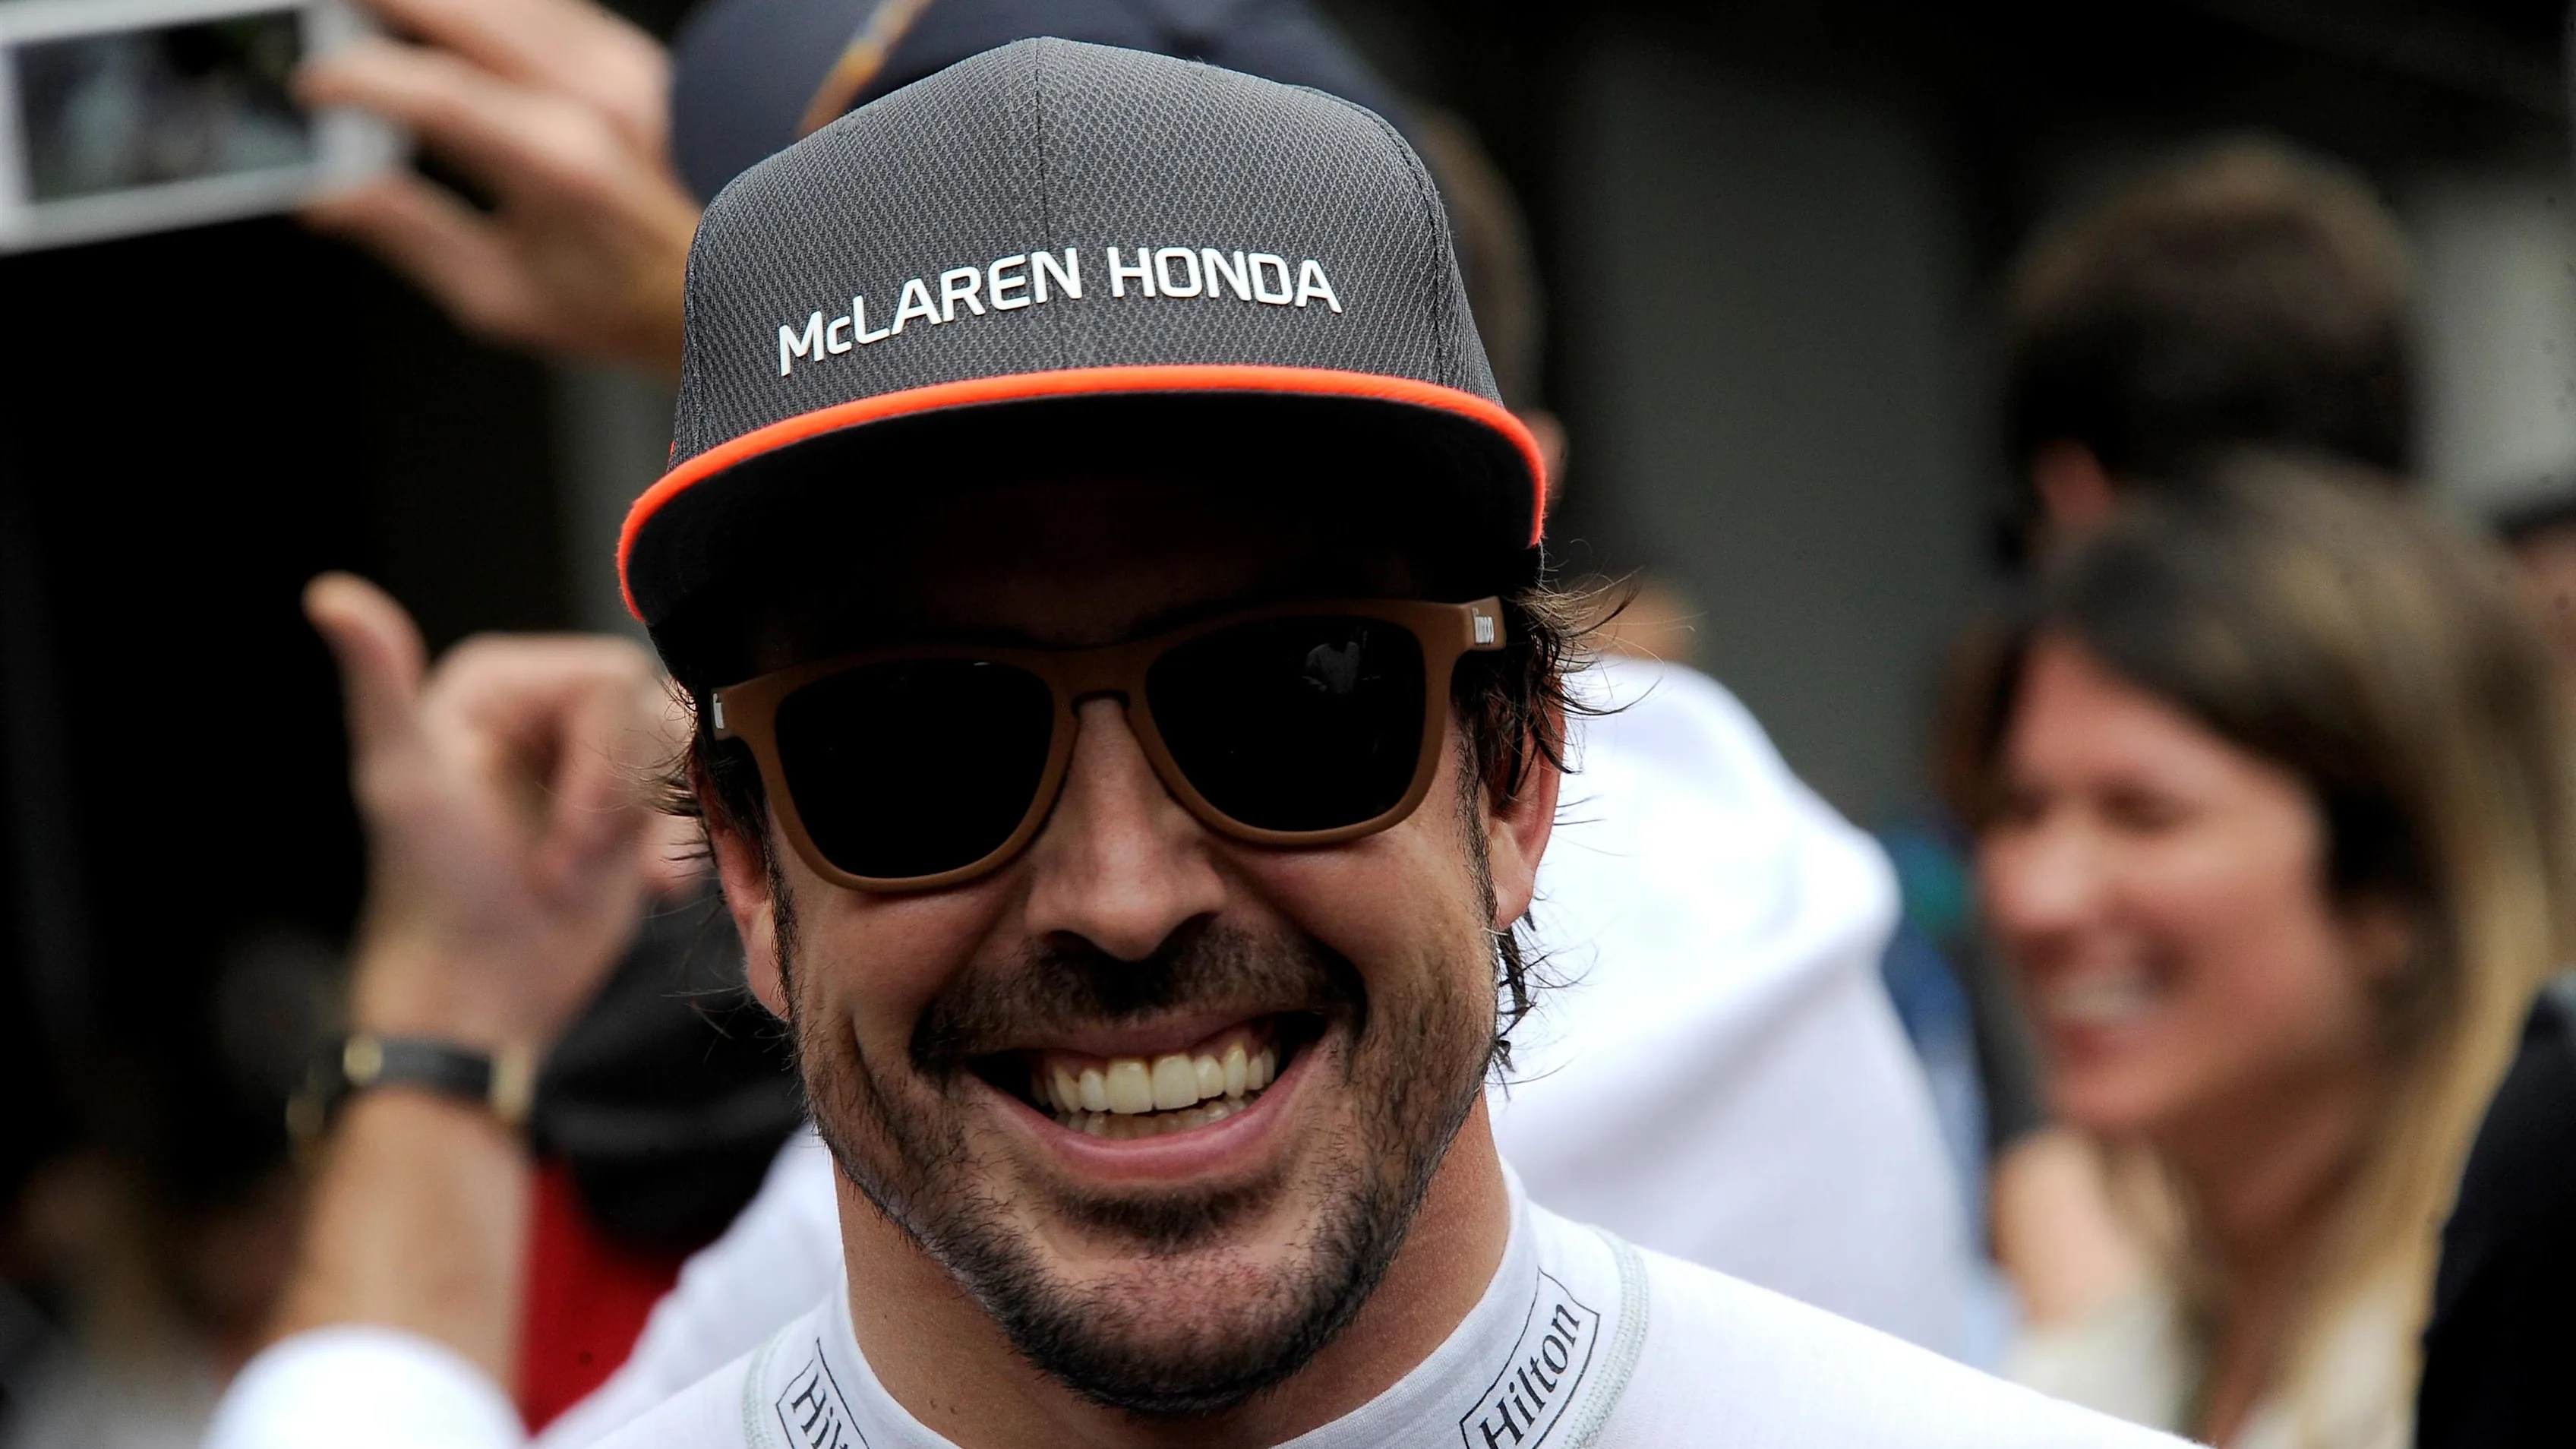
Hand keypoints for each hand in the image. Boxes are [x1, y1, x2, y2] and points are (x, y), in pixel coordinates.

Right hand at [297, 0, 698, 375]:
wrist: (724, 292)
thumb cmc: (623, 306)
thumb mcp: (500, 296)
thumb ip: (407, 234)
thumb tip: (326, 198)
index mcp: (557, 168)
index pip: (436, 94)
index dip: (359, 79)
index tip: (312, 88)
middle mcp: (594, 103)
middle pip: (468, 10)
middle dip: (386, 1)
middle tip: (322, 13)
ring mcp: (619, 71)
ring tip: (373, 14)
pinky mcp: (629, 57)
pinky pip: (544, 2)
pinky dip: (487, 2)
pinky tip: (447, 17)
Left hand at [306, 573, 685, 1049]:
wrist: (480, 991)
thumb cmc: (434, 894)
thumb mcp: (403, 783)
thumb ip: (378, 685)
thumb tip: (329, 595)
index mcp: (498, 682)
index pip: (611, 680)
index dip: (603, 762)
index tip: (561, 831)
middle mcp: (546, 708)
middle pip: (651, 717)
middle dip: (618, 801)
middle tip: (565, 861)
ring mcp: (589, 759)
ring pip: (677, 758)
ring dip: (640, 830)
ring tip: (579, 874)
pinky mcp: (625, 808)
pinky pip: (694, 796)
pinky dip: (674, 848)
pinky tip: (643, 885)